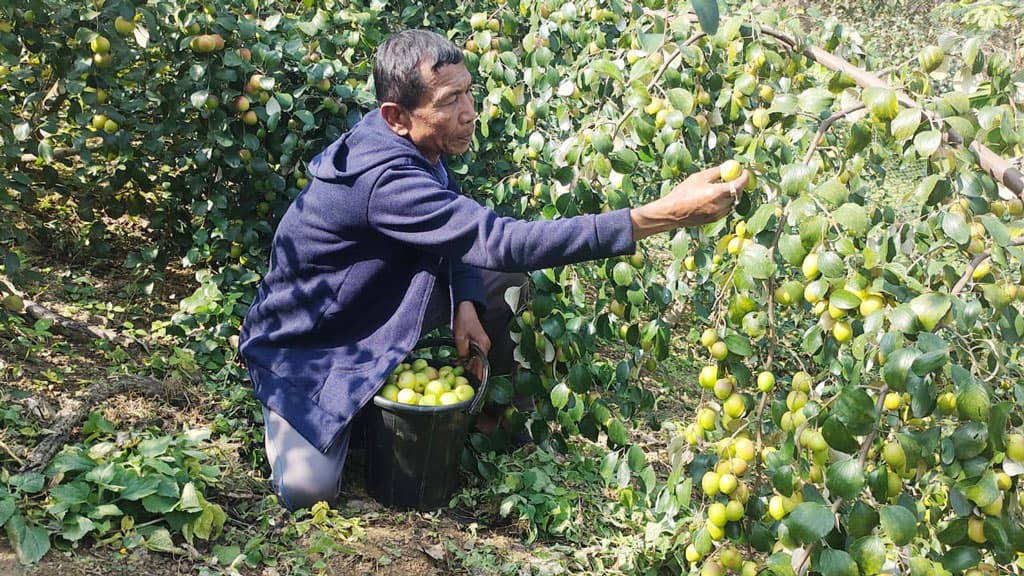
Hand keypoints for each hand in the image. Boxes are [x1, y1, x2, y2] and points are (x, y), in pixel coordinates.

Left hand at [453, 301, 490, 380]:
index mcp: (483, 345)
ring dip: (472, 367)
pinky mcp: (478, 341)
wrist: (466, 308)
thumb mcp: (460, 337)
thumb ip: (462, 351)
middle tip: (470, 383)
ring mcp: (483, 343)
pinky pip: (475, 354)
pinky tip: (465, 365)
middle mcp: (485, 345)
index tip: (477, 383)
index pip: (481, 364)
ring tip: (466, 377)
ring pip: (478, 359)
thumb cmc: (463, 320)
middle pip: (481, 363)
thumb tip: (462, 363)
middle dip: (475, 373)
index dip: (479, 374)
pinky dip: (471, 360)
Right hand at [630, 164, 749, 240]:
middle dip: (738, 185)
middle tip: (734, 178)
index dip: (744, 177)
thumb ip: (716, 172)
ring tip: (719, 188)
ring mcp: (719, 214)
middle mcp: (721, 205)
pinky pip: (725, 209)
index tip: (744, 171)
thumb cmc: (683, 193)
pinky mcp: (715, 220)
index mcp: (717, 192)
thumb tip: (728, 166)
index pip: (740, 184)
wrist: (672, 213)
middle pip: (738, 194)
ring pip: (732, 202)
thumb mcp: (698, 177)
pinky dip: (724, 202)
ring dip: (731, 194)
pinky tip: (712, 198)